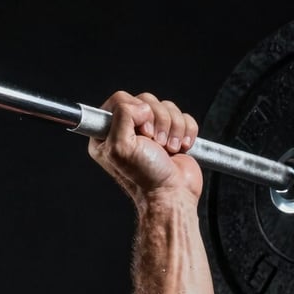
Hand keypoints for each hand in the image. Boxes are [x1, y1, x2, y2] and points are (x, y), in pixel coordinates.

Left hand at [87, 91, 201, 204]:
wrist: (172, 194)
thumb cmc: (144, 177)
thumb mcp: (121, 146)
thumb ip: (122, 117)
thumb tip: (139, 106)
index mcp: (107, 133)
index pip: (120, 99)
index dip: (133, 111)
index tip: (140, 132)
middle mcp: (128, 129)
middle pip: (146, 100)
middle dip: (157, 121)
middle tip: (154, 143)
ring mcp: (151, 130)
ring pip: (166, 107)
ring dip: (172, 128)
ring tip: (168, 148)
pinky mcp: (172, 133)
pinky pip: (183, 116)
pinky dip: (186, 131)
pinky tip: (180, 147)